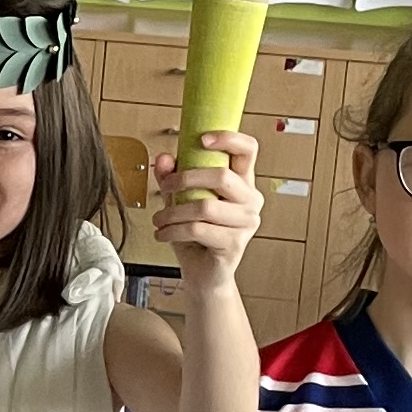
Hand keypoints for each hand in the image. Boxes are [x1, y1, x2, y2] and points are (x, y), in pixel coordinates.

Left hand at [152, 128, 263, 278]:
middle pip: (222, 176)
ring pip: (205, 206)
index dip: (228, 139)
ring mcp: (247, 223)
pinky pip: (198, 229)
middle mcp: (251, 200)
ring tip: (160, 218)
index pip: (248, 150)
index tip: (202, 139)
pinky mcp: (236, 243)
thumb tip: (163, 159)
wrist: (203, 273)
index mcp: (243, 182)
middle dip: (186, 178)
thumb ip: (172, 178)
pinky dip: (173, 230)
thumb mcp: (180, 201)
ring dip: (173, 211)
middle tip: (166, 187)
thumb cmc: (197, 235)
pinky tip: (163, 233)